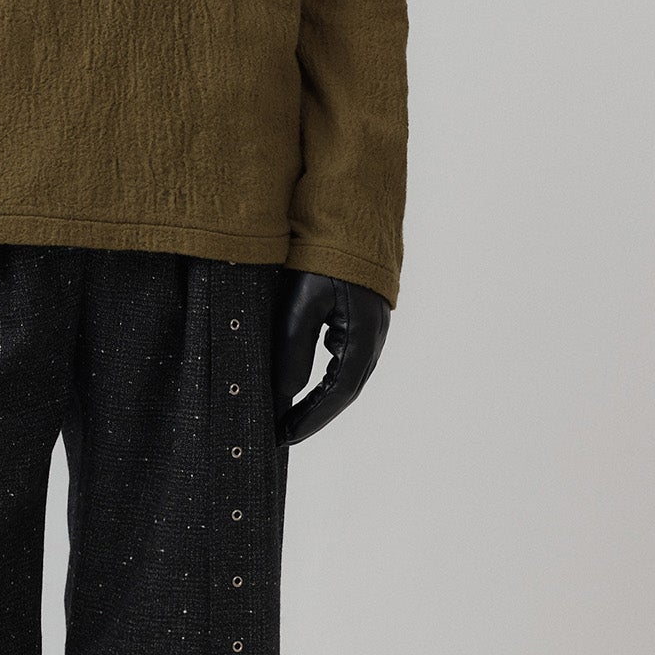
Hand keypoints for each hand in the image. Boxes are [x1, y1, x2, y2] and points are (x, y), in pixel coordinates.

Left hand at [273, 271, 389, 444]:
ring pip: (346, 378)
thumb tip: (282, 394)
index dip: (309, 421)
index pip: (336, 396)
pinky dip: (324, 380)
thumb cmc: (324, 255)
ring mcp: (371, 328)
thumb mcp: (302, 303)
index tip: (282, 440)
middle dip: (313, 417)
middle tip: (281, 436)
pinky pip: (345, 360)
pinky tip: (302, 383)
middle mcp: (372, 338)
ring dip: (319, 401)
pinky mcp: (362, 318)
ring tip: (288, 417)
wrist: (351, 215)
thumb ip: (292, 349)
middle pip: (344, 392)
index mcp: (362, 338)